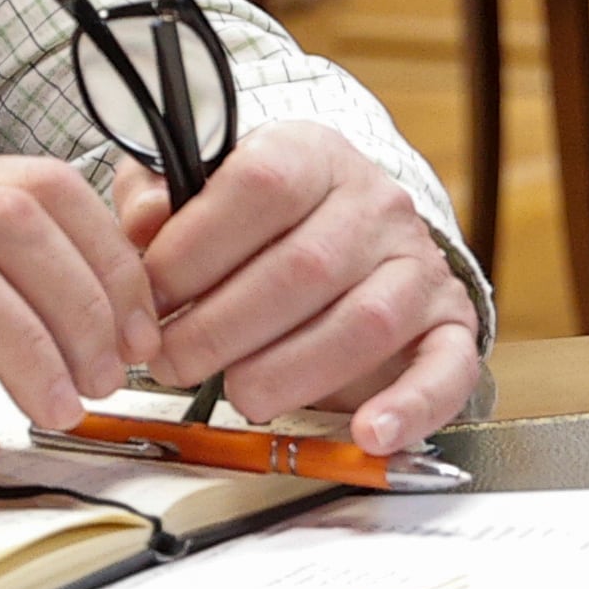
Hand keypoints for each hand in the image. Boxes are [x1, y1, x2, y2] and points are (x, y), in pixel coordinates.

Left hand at [117, 123, 480, 455]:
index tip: (149, 299)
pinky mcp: (447, 323)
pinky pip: (446, 365)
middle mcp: (375, 203)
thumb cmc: (263, 224)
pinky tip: (369, 433)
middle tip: (173, 363)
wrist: (359, 231)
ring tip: (239, 395)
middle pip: (305, 266)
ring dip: (287, 373)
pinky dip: (411, 406)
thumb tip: (141, 226)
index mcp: (311, 155)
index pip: (261, 184)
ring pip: (364, 322)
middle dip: (221, 330)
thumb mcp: (205, 188)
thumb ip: (158, 198)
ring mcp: (418, 264)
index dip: (194, 249)